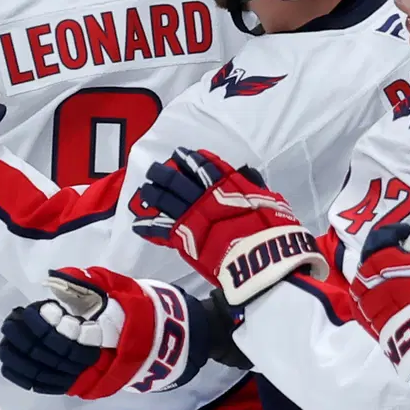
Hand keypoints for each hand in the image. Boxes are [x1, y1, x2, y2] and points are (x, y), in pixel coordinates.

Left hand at [0, 267, 213, 397]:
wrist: (175, 344)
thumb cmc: (147, 313)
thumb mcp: (126, 292)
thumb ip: (96, 286)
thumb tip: (63, 277)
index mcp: (109, 337)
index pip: (70, 334)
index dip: (47, 323)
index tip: (35, 309)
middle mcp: (100, 361)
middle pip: (55, 354)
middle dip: (29, 338)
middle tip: (11, 322)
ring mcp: (92, 377)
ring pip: (50, 372)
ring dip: (23, 359)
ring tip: (5, 343)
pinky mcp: (86, 386)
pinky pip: (53, 385)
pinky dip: (29, 378)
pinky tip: (10, 366)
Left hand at [133, 146, 327, 304]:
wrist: (261, 257)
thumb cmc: (273, 230)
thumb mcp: (270, 200)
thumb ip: (254, 187)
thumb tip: (246, 175)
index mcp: (227, 185)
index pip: (204, 166)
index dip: (191, 158)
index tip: (181, 153)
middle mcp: (204, 196)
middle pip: (177, 179)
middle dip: (164, 172)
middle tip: (155, 169)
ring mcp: (191, 216)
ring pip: (164, 199)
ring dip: (153, 193)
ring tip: (145, 189)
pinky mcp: (183, 238)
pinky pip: (159, 230)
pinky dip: (146, 227)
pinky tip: (136, 225)